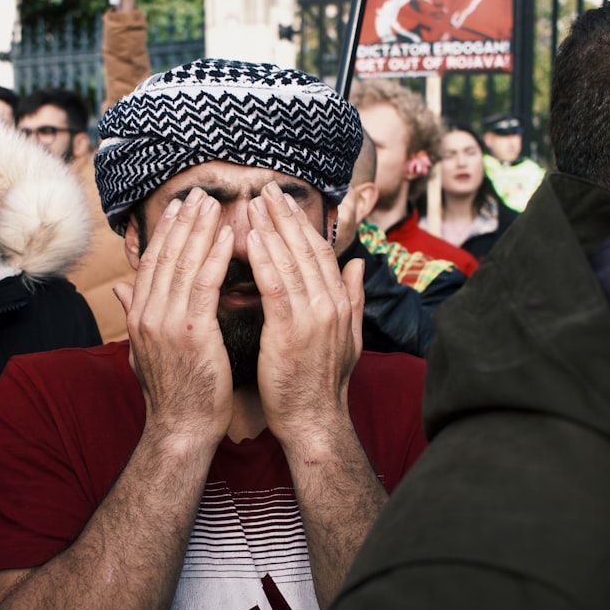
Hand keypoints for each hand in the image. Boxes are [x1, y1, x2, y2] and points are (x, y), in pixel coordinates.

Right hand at [114, 188, 233, 448]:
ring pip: (184, 264)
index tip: (179, 208)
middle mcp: (148, 314)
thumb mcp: (144, 351)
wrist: (180, 429)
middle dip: (184, 222)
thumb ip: (134, 316)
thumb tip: (119, 291)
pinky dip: (216, 257)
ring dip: (201, 230)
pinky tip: (229, 237)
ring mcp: (167, 322)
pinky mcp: (192, 332)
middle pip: (166, 256)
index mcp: (139, 316)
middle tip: (199, 195)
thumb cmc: (172, 392)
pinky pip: (205, 285)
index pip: (152, 263)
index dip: (166, 232)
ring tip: (215, 205)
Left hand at [246, 182, 364, 445]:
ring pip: (291, 262)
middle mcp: (331, 304)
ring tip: (252, 204)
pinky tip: (251, 239)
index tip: (283, 200)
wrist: (315, 421)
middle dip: (285, 215)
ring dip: (271, 230)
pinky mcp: (292, 332)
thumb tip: (358, 263)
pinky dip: (264, 261)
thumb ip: (354, 297)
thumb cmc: (321, 382)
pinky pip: (276, 288)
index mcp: (340, 303)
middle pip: (306, 249)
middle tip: (265, 188)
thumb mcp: (347, 337)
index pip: (320, 252)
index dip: (301, 223)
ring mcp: (314, 317)